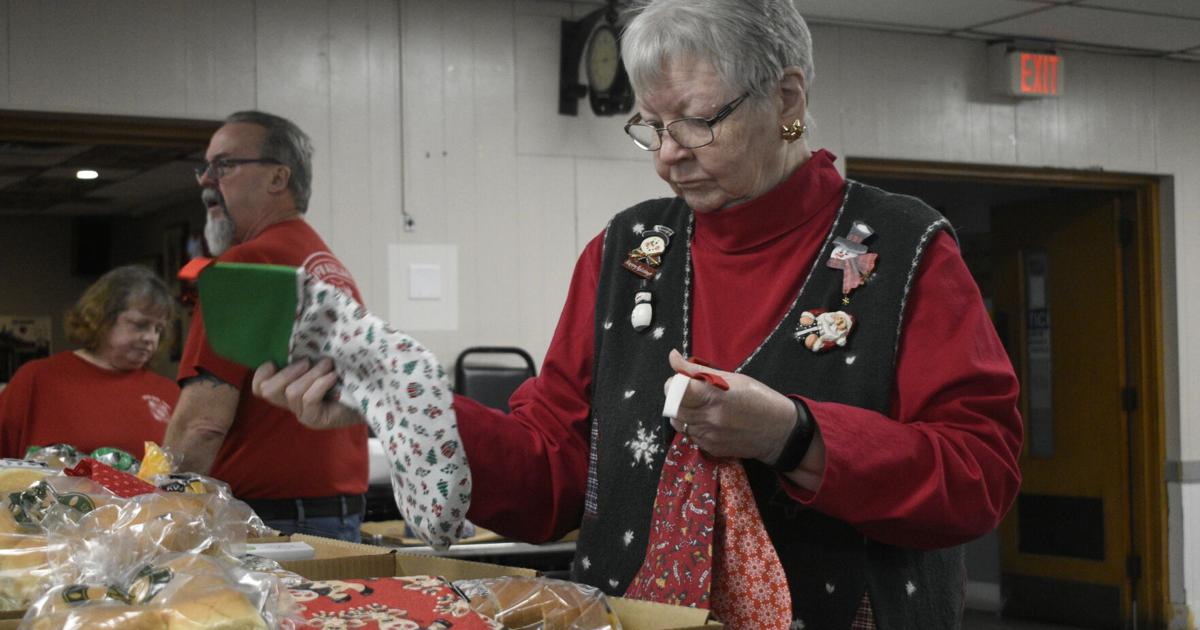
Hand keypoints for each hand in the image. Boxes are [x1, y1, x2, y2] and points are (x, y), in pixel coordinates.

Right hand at [252, 359, 363, 429]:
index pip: (259, 388)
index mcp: (288, 387)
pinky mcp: (316, 420)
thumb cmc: (347, 371)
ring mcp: (303, 414)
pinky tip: (333, 377)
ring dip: (311, 374)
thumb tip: (302, 323)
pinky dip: (320, 384)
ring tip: (328, 366)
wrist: (373, 391)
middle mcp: (291, 403)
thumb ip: (307, 350)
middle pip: (268, 391)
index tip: (275, 360)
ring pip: (291, 392)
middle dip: (287, 372)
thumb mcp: (323, 357)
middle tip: (307, 361)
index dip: (261, 374)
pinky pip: (308, 400)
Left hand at [664, 349, 796, 462]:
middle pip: (672, 407)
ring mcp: (708, 436)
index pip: (675, 390)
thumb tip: (673, 357)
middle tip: (690, 391)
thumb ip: (697, 370)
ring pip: (678, 422)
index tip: (682, 380)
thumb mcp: (732, 378)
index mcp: (714, 396)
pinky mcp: (710, 448)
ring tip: (701, 406)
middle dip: (675, 397)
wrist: (779, 431)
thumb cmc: (759, 398)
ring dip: (683, 412)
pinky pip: (691, 435)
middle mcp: (708, 418)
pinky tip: (710, 420)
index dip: (674, 383)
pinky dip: (694, 426)